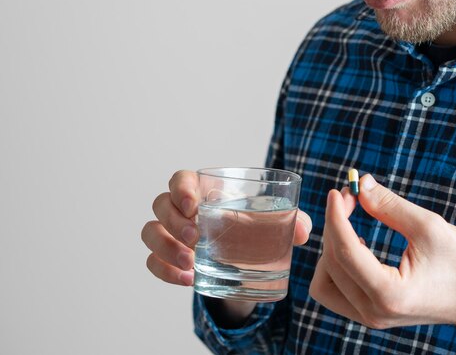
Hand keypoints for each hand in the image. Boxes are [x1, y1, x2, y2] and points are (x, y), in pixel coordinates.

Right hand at [141, 170, 312, 285]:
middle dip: (174, 221)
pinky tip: (187, 279)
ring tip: (190, 263)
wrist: (244, 257)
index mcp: (204, 189)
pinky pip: (152, 262)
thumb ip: (292, 221)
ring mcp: (171, 233)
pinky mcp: (168, 258)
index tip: (193, 205)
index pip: (181, 179)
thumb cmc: (253, 227)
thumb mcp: (275, 222)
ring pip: (150, 231)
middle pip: (161, 204)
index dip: (181, 188)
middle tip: (196, 238)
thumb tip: (303, 231)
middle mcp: (181, 209)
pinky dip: (164, 271)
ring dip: (165, 247)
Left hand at [309, 174, 455, 353]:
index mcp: (389, 294)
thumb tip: (359, 184)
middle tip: (351, 198)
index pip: (344, 251)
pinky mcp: (370, 315)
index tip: (336, 191)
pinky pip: (335, 290)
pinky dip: (337, 266)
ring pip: (324, 282)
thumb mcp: (428, 226)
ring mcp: (370, 318)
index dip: (335, 216)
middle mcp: (374, 312)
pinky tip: (357, 245)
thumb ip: (388, 205)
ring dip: (330, 249)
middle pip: (331, 263)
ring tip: (351, 225)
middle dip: (335, 226)